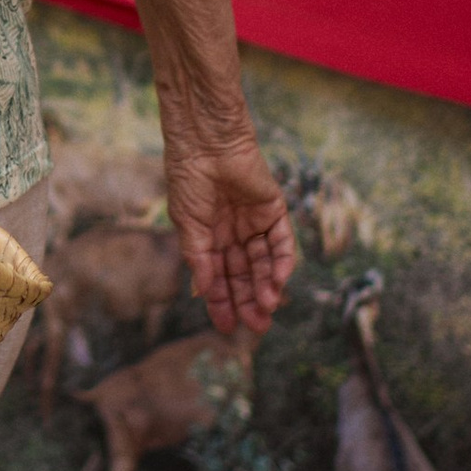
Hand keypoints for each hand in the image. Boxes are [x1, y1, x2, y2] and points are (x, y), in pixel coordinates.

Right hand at [167, 139, 298, 339]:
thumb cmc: (189, 179)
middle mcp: (233, 231)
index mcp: (209, 235)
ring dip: (266, 286)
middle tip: (255, 326)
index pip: (219, 276)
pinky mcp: (275, 209)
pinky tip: (277, 283)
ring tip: (266, 309)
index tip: (225, 327)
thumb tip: (204, 292)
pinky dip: (281, 262)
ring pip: (264, 262)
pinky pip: (282, 241)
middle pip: (245, 273)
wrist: (206, 144)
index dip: (222, 301)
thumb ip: (200, 258)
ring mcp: (255, 221)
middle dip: (249, 299)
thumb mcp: (188, 225)